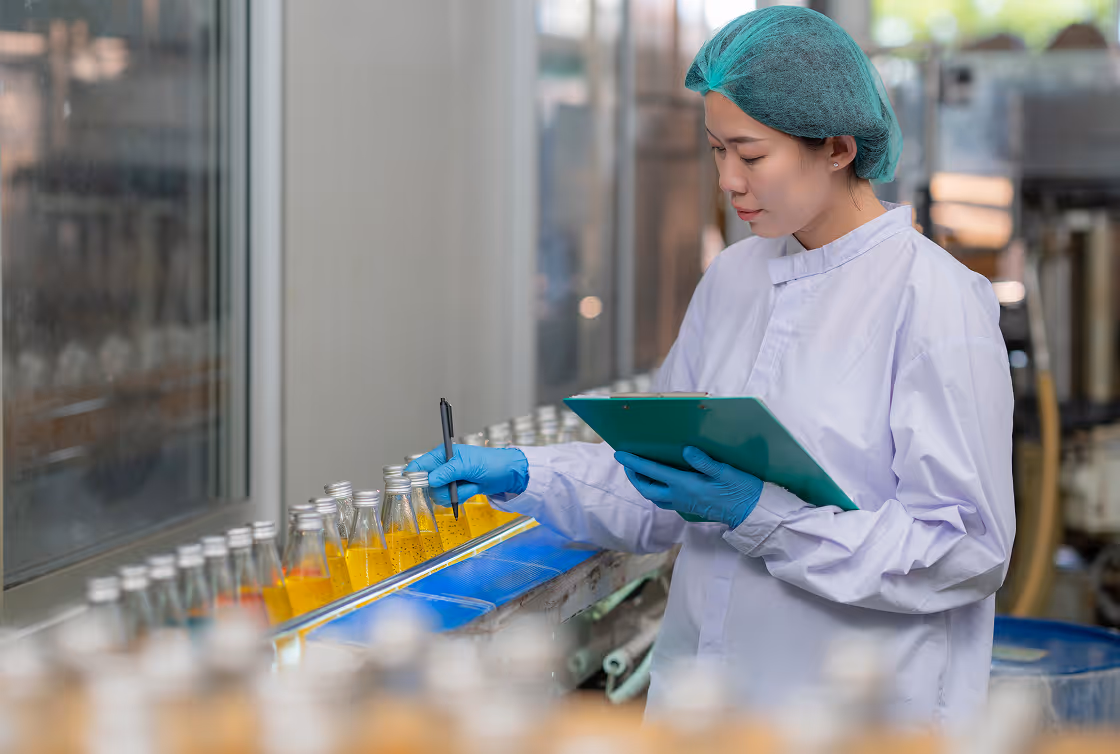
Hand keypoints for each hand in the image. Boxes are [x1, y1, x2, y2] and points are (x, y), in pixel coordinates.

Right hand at [405, 445, 528, 504]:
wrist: (507, 474)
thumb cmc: (490, 463)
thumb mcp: (468, 465)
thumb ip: (448, 472)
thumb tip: (430, 481)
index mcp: (442, 455)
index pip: (418, 465)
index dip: (414, 476)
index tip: (416, 487)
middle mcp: (442, 467)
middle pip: (427, 485)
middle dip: (444, 489)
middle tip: (457, 485)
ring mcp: (448, 480)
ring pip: (438, 495)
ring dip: (456, 494)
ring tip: (471, 485)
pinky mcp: (455, 490)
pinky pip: (449, 500)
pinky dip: (461, 497)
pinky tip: (472, 489)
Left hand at [614, 446, 761, 527]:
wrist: (752, 513)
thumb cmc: (741, 490)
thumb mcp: (726, 471)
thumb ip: (704, 462)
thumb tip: (686, 450)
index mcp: (685, 485)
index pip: (652, 472)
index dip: (634, 462)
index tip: (620, 454)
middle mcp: (680, 497)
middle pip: (646, 489)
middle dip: (633, 475)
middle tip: (627, 461)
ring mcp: (683, 505)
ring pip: (654, 496)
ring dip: (643, 484)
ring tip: (640, 470)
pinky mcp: (689, 508)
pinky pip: (664, 500)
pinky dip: (656, 490)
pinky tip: (661, 481)